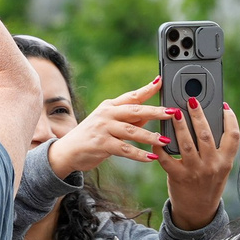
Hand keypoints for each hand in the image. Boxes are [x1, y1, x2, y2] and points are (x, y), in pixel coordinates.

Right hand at [48, 83, 176, 176]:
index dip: (147, 89)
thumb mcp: (109, 123)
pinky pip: (124, 149)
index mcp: (110, 106)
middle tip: (173, 112)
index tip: (161, 81)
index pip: (132, 96)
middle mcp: (106, 114)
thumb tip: (151, 115)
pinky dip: (139, 154)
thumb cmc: (92, 136)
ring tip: (165, 140)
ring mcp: (103, 128)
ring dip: (150, 136)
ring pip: (131, 131)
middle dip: (155, 111)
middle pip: (135, 111)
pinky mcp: (101, 144)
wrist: (67, 151)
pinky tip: (151, 157)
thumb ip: (129, 120)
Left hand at [157, 93, 238, 232]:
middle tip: (191, 100)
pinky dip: (161, 146)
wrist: (198, 212)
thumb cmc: (208, 182)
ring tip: (173, 111)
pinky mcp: (178, 177)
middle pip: (206, 135)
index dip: (229, 119)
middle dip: (198, 115)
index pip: (233, 136)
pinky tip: (157, 136)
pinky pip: (167, 158)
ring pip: (186, 143)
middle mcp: (213, 166)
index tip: (223, 104)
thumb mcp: (220, 167)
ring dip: (179, 126)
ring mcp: (195, 172)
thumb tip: (206, 120)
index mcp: (226, 161)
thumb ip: (216, 149)